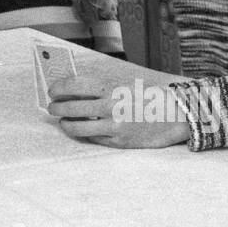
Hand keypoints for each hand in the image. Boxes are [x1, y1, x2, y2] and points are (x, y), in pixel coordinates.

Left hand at [46, 74, 192, 148]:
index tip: (52, 90)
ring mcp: (115, 126)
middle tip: (52, 107)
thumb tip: (73, 90)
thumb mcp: (125, 86)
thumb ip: (101, 88)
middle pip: (72, 106)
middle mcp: (112, 107)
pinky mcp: (119, 142)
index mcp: (113, 88)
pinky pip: (93, 138)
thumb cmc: (149, 98)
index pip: (76, 84)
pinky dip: (84, 134)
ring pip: (78, 127)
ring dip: (65, 124)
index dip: (59, 87)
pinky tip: (82, 129)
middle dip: (56, 107)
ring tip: (63, 121)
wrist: (176, 116)